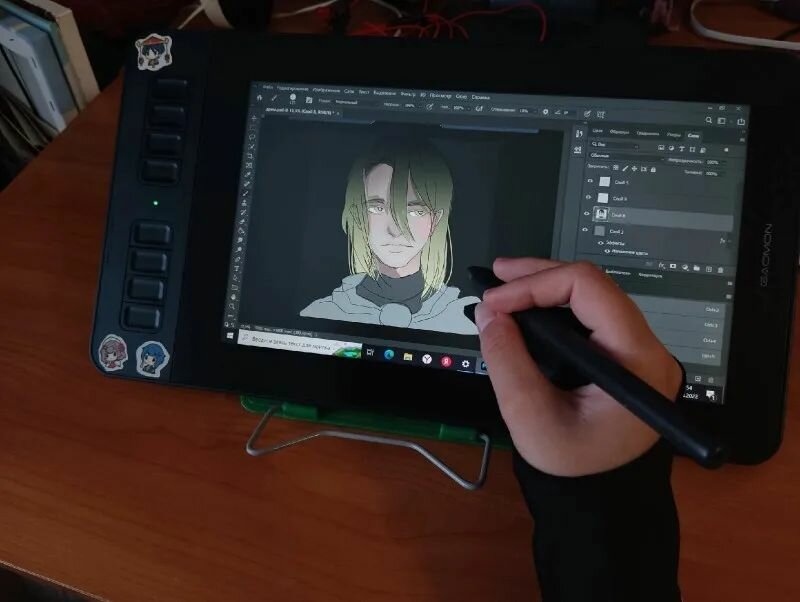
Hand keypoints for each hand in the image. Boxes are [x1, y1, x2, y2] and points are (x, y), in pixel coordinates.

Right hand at [475, 257, 682, 476]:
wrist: (603, 495)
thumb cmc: (572, 464)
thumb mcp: (530, 416)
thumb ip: (506, 360)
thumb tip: (488, 312)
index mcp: (636, 359)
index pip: (589, 289)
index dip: (536, 285)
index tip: (494, 302)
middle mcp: (647, 346)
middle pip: (593, 285)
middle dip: (538, 277)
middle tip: (493, 276)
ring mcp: (638, 350)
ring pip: (591, 296)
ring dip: (544, 288)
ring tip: (503, 290)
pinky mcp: (624, 355)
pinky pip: (590, 316)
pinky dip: (553, 308)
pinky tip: (525, 309)